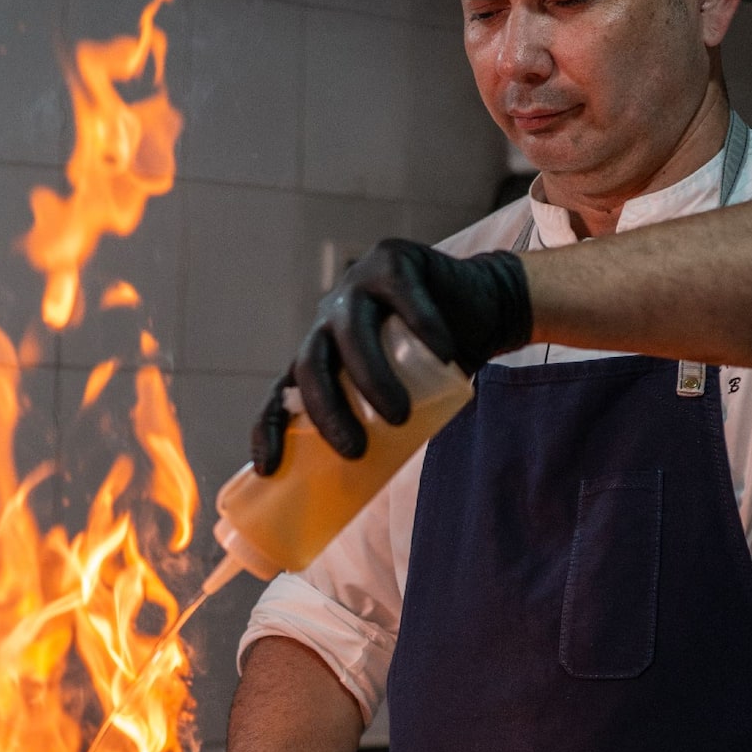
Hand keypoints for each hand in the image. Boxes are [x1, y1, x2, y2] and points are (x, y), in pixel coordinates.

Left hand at [253, 240, 530, 474]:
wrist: (483, 308)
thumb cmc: (437, 365)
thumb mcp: (402, 398)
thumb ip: (380, 427)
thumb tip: (364, 490)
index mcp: (321, 354)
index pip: (280, 393)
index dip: (268, 429)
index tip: (269, 470)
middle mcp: (329, 320)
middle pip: (311, 364)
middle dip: (326, 411)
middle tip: (354, 451)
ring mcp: (358, 285)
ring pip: (352, 331)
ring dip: (370, 378)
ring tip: (398, 416)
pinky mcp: (394, 261)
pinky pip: (402, 296)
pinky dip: (422, 324)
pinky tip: (442, 351)